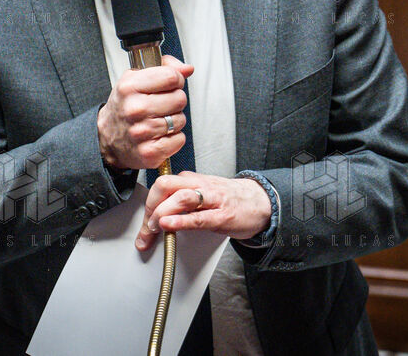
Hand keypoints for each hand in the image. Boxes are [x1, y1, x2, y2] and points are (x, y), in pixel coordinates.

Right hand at [97, 55, 191, 170]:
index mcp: (129, 87)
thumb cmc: (125, 106)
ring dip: (174, 120)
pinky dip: (174, 138)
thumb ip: (165, 67)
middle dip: (175, 101)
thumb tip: (187, 69)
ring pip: (180, 120)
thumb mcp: (135, 78)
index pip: (171, 77)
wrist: (106, 138)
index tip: (170, 85)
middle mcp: (134, 109)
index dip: (176, 79)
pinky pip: (179, 140)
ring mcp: (141, 132)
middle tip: (162, 105)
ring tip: (158, 120)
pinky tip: (160, 135)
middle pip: (179, 99)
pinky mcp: (149, 153)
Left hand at [134, 173, 271, 250]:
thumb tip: (159, 210)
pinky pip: (197, 218)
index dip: (149, 202)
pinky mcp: (222, 216)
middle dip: (151, 206)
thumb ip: (183, 196)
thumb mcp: (204, 192)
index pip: (163, 184)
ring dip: (161, 213)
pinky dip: (180, 221)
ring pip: (180, 198)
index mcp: (193, 180)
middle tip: (146, 225)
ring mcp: (212, 200)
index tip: (144, 221)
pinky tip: (168, 226)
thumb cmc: (231, 199)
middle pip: (165, 186)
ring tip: (153, 227)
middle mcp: (200, 186)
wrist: (262, 202)